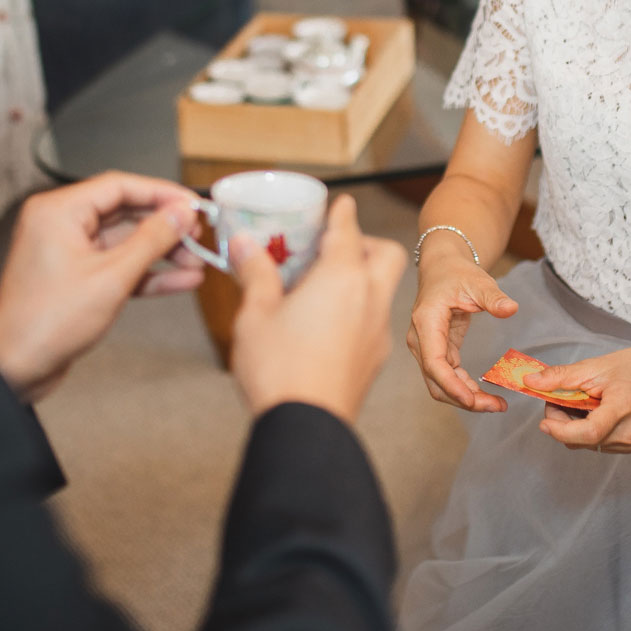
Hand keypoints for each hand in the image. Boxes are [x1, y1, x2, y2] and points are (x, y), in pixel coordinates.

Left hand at [0, 171, 203, 401]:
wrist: (16, 368)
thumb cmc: (45, 323)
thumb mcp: (111, 277)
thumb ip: (152, 240)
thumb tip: (181, 214)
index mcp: (58, 211)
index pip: (120, 186)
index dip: (162, 193)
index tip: (193, 204)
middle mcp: (61, 224)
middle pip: (126, 212)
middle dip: (166, 227)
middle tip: (198, 237)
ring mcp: (70, 251)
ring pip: (126, 240)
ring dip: (162, 252)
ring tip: (196, 263)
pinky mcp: (78, 275)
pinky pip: (119, 264)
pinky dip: (147, 272)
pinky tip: (180, 280)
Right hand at [229, 195, 408, 423]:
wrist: (306, 428)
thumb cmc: (279, 369)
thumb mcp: (255, 314)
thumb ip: (256, 273)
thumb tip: (245, 245)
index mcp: (342, 278)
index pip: (348, 230)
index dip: (341, 212)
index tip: (339, 203)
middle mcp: (370, 298)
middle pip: (385, 253)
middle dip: (366, 242)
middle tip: (334, 247)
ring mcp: (378, 330)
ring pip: (383, 288)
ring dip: (363, 277)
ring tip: (324, 286)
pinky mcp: (375, 358)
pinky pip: (375, 318)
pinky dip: (359, 308)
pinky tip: (328, 323)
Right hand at [404, 241, 518, 411]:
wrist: (442, 267)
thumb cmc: (457, 272)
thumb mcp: (478, 281)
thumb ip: (494, 298)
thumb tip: (511, 309)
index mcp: (426, 322)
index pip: (434, 362)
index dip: (451, 384)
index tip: (472, 399)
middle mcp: (420, 339)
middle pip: (435, 380)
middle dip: (463, 398)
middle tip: (495, 407)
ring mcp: (426, 347)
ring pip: (440, 383)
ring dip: (465, 397)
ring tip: (495, 405)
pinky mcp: (436, 350)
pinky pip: (448, 376)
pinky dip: (465, 387)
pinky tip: (485, 394)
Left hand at [524, 336, 630, 453]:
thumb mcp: (597, 366)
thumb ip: (562, 377)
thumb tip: (531, 381)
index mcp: (624, 408)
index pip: (589, 433)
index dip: (561, 430)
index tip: (544, 420)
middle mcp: (630, 432)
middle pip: (582, 440)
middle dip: (561, 422)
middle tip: (558, 398)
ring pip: (586, 444)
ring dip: (572, 427)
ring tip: (580, 401)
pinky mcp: (630, 446)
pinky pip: (597, 444)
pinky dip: (586, 430)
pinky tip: (592, 411)